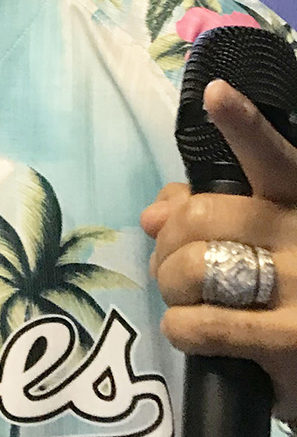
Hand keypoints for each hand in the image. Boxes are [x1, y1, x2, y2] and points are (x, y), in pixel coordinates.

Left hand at [143, 79, 296, 416]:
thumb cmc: (287, 292)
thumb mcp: (264, 241)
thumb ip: (213, 212)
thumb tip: (154, 213)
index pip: (273, 158)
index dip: (244, 127)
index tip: (217, 94)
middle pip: (202, 216)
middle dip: (168, 242)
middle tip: (172, 263)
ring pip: (194, 267)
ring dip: (170, 285)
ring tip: (184, 299)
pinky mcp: (290, 342)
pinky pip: (202, 324)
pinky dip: (179, 329)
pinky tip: (189, 333)